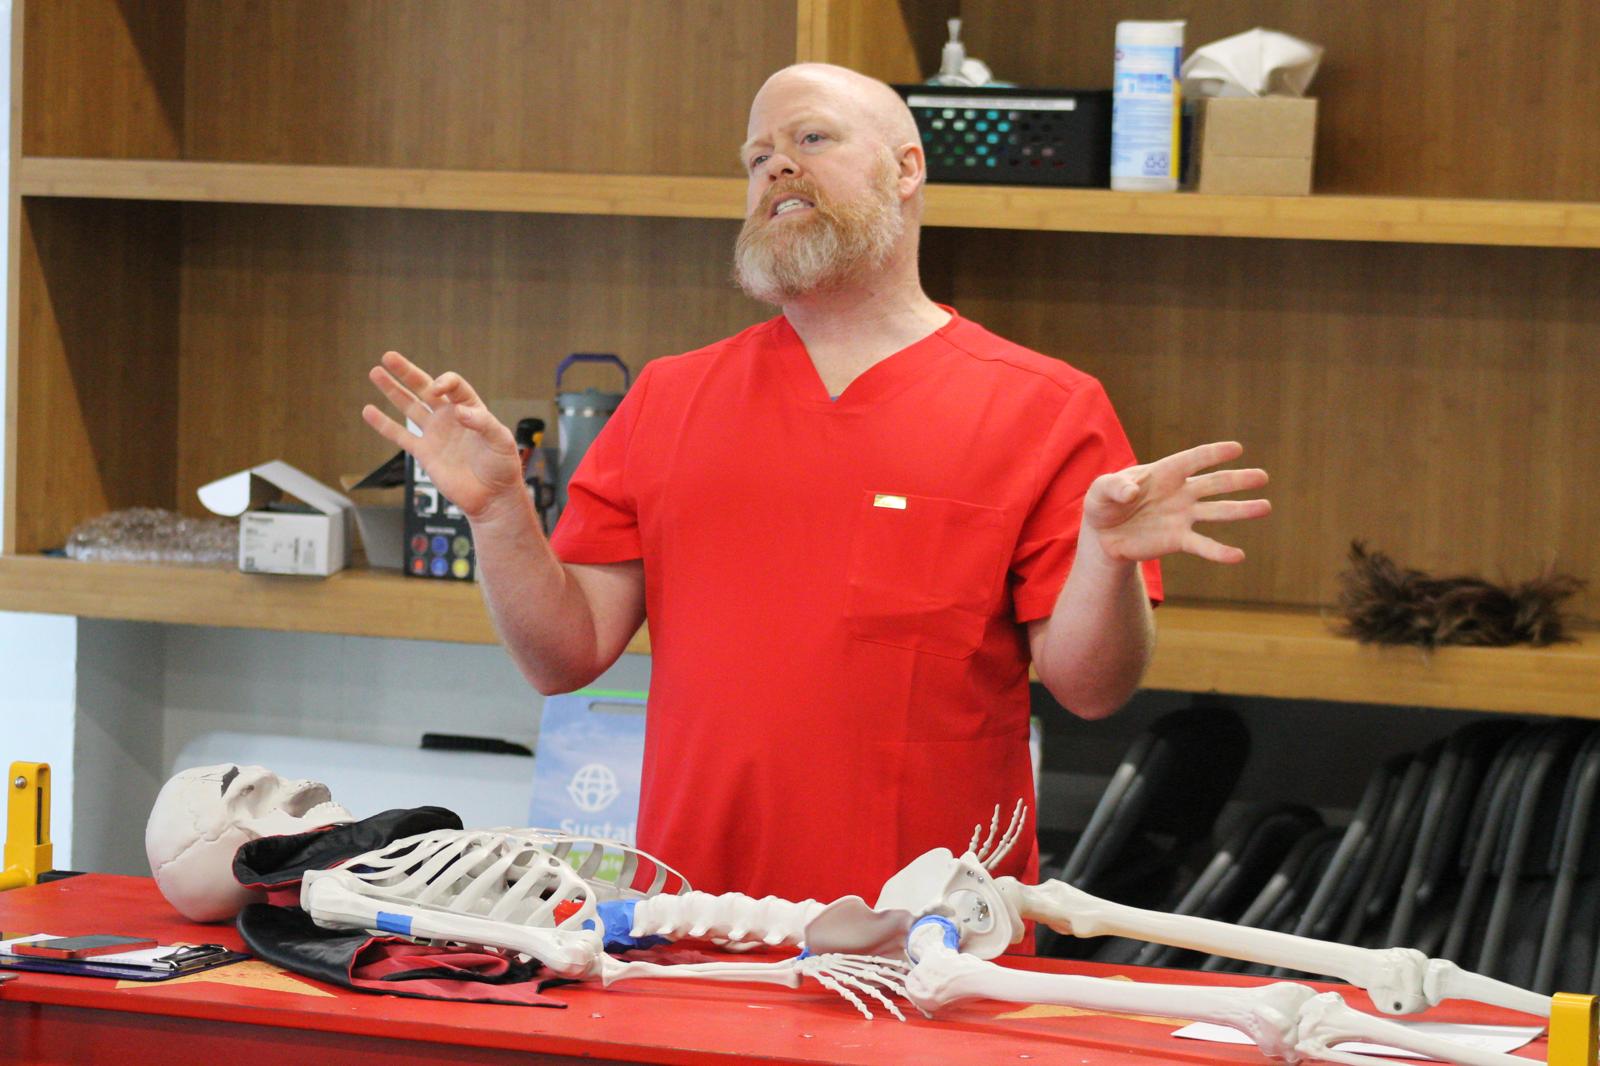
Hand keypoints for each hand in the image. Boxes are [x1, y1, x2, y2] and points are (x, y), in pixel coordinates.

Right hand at [361, 351, 524, 521]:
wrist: (492, 497)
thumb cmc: (502, 467)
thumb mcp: (501, 441)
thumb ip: (483, 423)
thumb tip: (460, 412)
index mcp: (471, 409)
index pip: (453, 386)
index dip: (445, 382)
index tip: (438, 388)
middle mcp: (450, 418)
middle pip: (424, 388)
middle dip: (406, 372)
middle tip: (389, 356)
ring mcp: (435, 434)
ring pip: (409, 407)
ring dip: (392, 390)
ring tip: (376, 372)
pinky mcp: (424, 453)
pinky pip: (400, 435)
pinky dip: (383, 424)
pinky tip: (369, 411)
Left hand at [1083, 441, 1269, 563]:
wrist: (1103, 535)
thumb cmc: (1104, 503)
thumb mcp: (1100, 490)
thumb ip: (1114, 487)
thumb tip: (1131, 492)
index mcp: (1164, 472)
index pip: (1193, 459)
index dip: (1213, 454)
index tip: (1237, 448)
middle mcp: (1180, 492)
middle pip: (1214, 483)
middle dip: (1238, 479)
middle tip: (1262, 477)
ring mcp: (1183, 516)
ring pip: (1217, 512)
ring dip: (1241, 510)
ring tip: (1265, 507)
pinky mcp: (1178, 540)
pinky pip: (1202, 545)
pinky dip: (1219, 551)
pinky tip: (1238, 556)